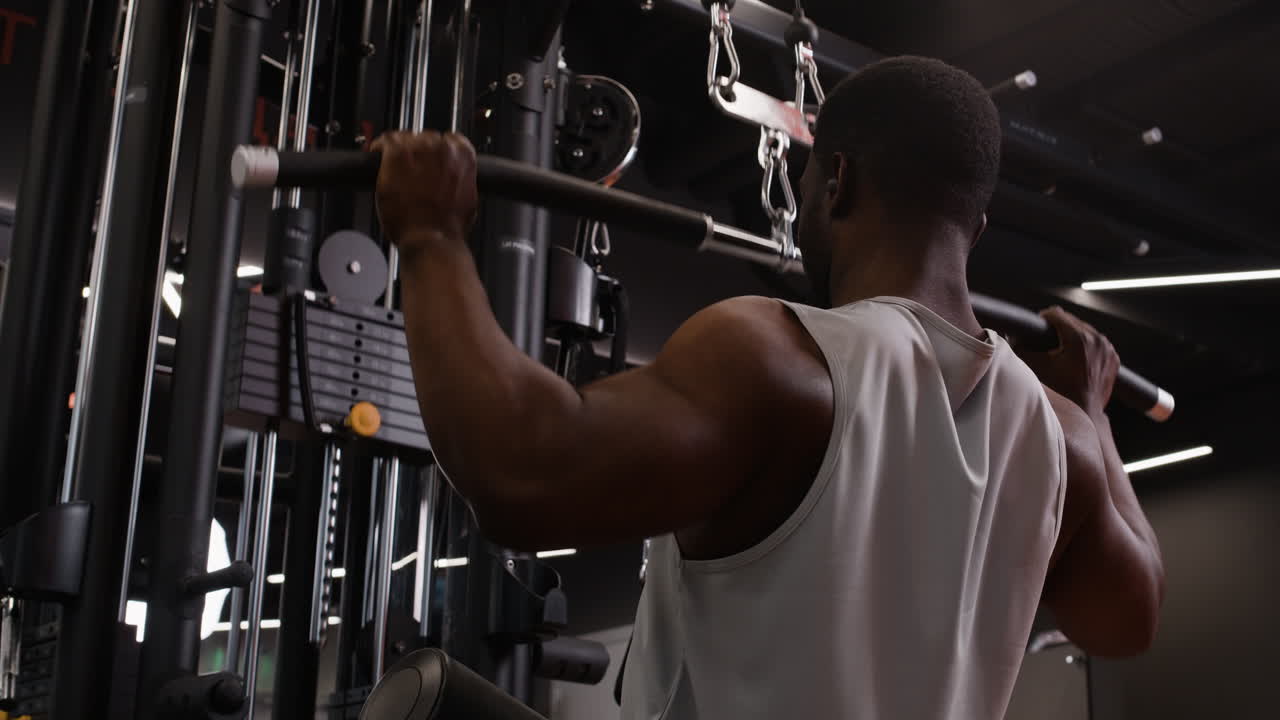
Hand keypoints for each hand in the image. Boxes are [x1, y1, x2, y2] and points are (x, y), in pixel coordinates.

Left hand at [371, 131, 478, 255]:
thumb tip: (452, 178)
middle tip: (412, 169)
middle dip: (419, 152)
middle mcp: (443, 148)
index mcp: (463, 155)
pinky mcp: (397, 155)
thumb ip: (459, 179)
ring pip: (406, 138)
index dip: (437, 150)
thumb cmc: (448, 226)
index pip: (450, 139)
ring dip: (401, 150)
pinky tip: (379, 157)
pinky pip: (386, 140)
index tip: (430, 158)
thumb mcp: (467, 199)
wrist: (432, 238)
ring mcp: (419, 149)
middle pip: (426, 138)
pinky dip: (380, 147)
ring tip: (396, 167)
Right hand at [1016, 306, 1119, 415]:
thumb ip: (1021, 347)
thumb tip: (1013, 335)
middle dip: (1058, 328)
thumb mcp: (1036, 367)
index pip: (1057, 314)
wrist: (1084, 414)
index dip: (1043, 319)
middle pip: (1072, 321)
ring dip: (1072, 336)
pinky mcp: (1113, 358)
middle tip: (1046, 342)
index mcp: (1080, 339)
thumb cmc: (1060, 393)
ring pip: (1085, 330)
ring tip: (1061, 351)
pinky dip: (1085, 347)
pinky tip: (1075, 359)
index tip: (1036, 328)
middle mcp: (1098, 340)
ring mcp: (1108, 349)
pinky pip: (1096, 343)